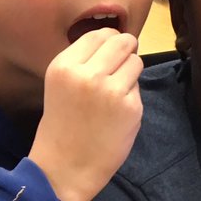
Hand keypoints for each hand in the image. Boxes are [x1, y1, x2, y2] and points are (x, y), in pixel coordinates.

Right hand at [29, 29, 143, 200]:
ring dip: (131, 72)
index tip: (112, 50)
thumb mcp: (61, 84)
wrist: (67, 166)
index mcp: (64, 65)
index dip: (111, 40)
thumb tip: (117, 41)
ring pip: (136, 62)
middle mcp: (87, 74)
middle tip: (122, 64)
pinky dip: (132, 95)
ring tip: (115, 91)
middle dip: (127, 50)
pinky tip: (118, 111)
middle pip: (122, 42)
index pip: (99, 34)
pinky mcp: (130, 107)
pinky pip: (138, 87)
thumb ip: (84, 61)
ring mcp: (111, 90)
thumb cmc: (64, 125)